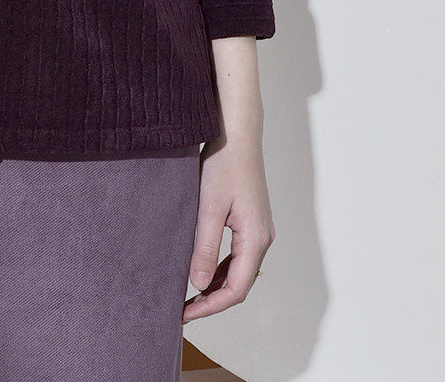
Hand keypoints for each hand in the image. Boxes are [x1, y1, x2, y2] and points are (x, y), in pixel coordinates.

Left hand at [183, 35, 274, 321]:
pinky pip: (238, 254)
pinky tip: (200, 267)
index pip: (236, 288)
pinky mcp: (250, 219)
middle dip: (212, 299)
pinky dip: (220, 266)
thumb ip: (204, 247)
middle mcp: (262, 237)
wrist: (236, 131)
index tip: (184, 313)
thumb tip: (198, 284)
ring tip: (187, 293)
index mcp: (256, 238)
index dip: (210, 306)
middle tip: (182, 308)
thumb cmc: (224, 163)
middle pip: (240, 283)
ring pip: (239, 269)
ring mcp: (258, 229)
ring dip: (215, 284)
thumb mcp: (208, 206)